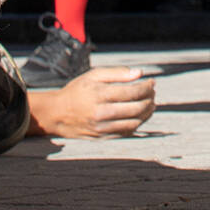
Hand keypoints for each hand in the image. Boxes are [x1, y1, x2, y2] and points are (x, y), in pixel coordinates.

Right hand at [32, 66, 155, 137]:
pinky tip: (139, 114)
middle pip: (136, 108)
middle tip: (153, 92)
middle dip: (149, 99)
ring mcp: (103, 127)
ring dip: (147, 112)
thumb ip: (117, 73)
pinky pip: (127, 132)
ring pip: (135, 122)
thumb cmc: (77, 91)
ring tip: (150, 103)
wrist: (57, 114)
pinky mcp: (104, 137)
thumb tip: (139, 73)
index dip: (146, 87)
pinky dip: (138, 122)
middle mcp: (102, 113)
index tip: (152, 82)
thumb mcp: (93, 76)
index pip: (132, 92)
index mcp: (99, 95)